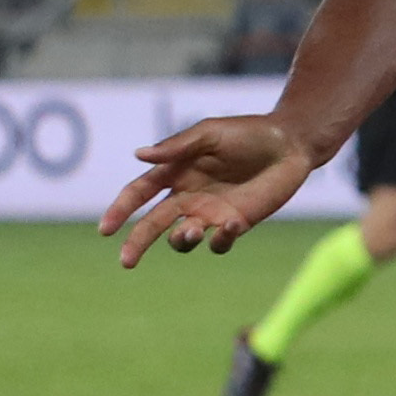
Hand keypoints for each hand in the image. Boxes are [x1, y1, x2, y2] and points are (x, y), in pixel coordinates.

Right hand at [100, 113, 322, 265]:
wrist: (290, 145)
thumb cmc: (248, 133)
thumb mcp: (209, 134)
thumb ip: (176, 147)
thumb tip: (138, 155)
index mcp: (176, 172)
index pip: (139, 193)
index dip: (121, 210)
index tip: (106, 230)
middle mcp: (188, 196)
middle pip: (153, 223)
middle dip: (137, 242)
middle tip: (126, 262)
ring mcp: (210, 212)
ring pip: (182, 238)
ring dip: (180, 239)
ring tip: (191, 230)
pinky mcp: (235, 224)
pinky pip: (219, 243)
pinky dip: (220, 239)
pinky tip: (231, 224)